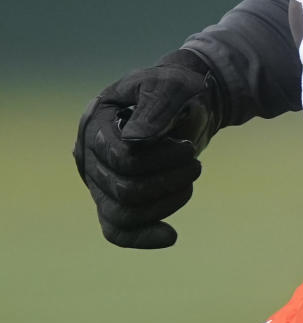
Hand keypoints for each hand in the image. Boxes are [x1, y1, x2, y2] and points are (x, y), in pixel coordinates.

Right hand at [74, 49, 223, 248]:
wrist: (184, 104)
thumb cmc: (175, 90)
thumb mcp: (172, 85)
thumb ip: (156, 107)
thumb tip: (134, 141)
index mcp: (96, 122)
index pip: (120, 157)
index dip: (158, 159)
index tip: (187, 148)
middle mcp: (88, 155)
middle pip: (123, 189)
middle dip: (167, 180)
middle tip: (195, 163)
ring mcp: (98, 181)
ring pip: (123, 213)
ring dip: (166, 202)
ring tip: (191, 177)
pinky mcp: (113, 201)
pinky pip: (118, 230)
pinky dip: (143, 237)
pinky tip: (171, 236)